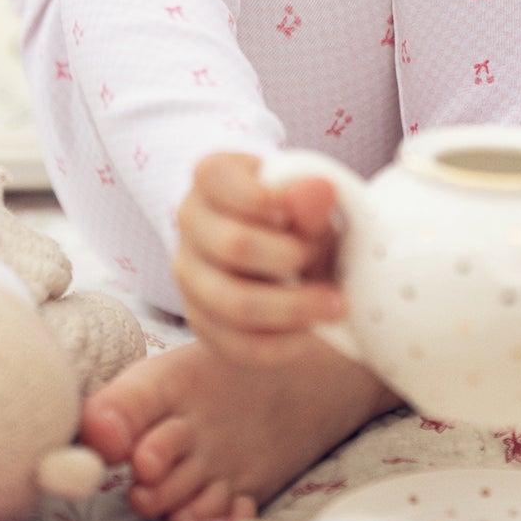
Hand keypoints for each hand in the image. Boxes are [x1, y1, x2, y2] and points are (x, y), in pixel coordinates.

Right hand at [172, 152, 345, 365]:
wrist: (284, 251)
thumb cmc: (295, 214)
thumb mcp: (308, 199)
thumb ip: (311, 198)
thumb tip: (318, 191)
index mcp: (210, 177)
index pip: (215, 178)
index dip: (258, 197)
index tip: (293, 212)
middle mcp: (190, 224)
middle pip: (232, 245)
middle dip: (287, 257)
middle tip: (321, 258)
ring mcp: (189, 275)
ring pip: (232, 302)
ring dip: (290, 308)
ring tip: (331, 305)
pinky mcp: (199, 320)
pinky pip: (234, 343)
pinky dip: (279, 343)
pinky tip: (309, 331)